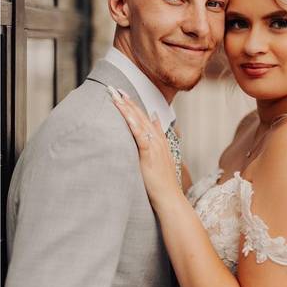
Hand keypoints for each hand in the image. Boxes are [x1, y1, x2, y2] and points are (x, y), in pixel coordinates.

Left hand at [108, 86, 178, 205]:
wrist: (170, 198)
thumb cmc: (161, 183)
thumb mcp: (159, 160)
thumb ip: (155, 144)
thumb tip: (152, 127)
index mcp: (159, 141)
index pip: (144, 118)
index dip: (134, 105)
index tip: (123, 94)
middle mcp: (158, 140)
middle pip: (141, 116)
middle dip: (128, 101)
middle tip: (116, 88)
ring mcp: (155, 146)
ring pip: (139, 122)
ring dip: (127, 108)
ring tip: (116, 96)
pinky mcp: (150, 154)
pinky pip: (140, 136)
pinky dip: (133, 124)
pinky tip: (125, 115)